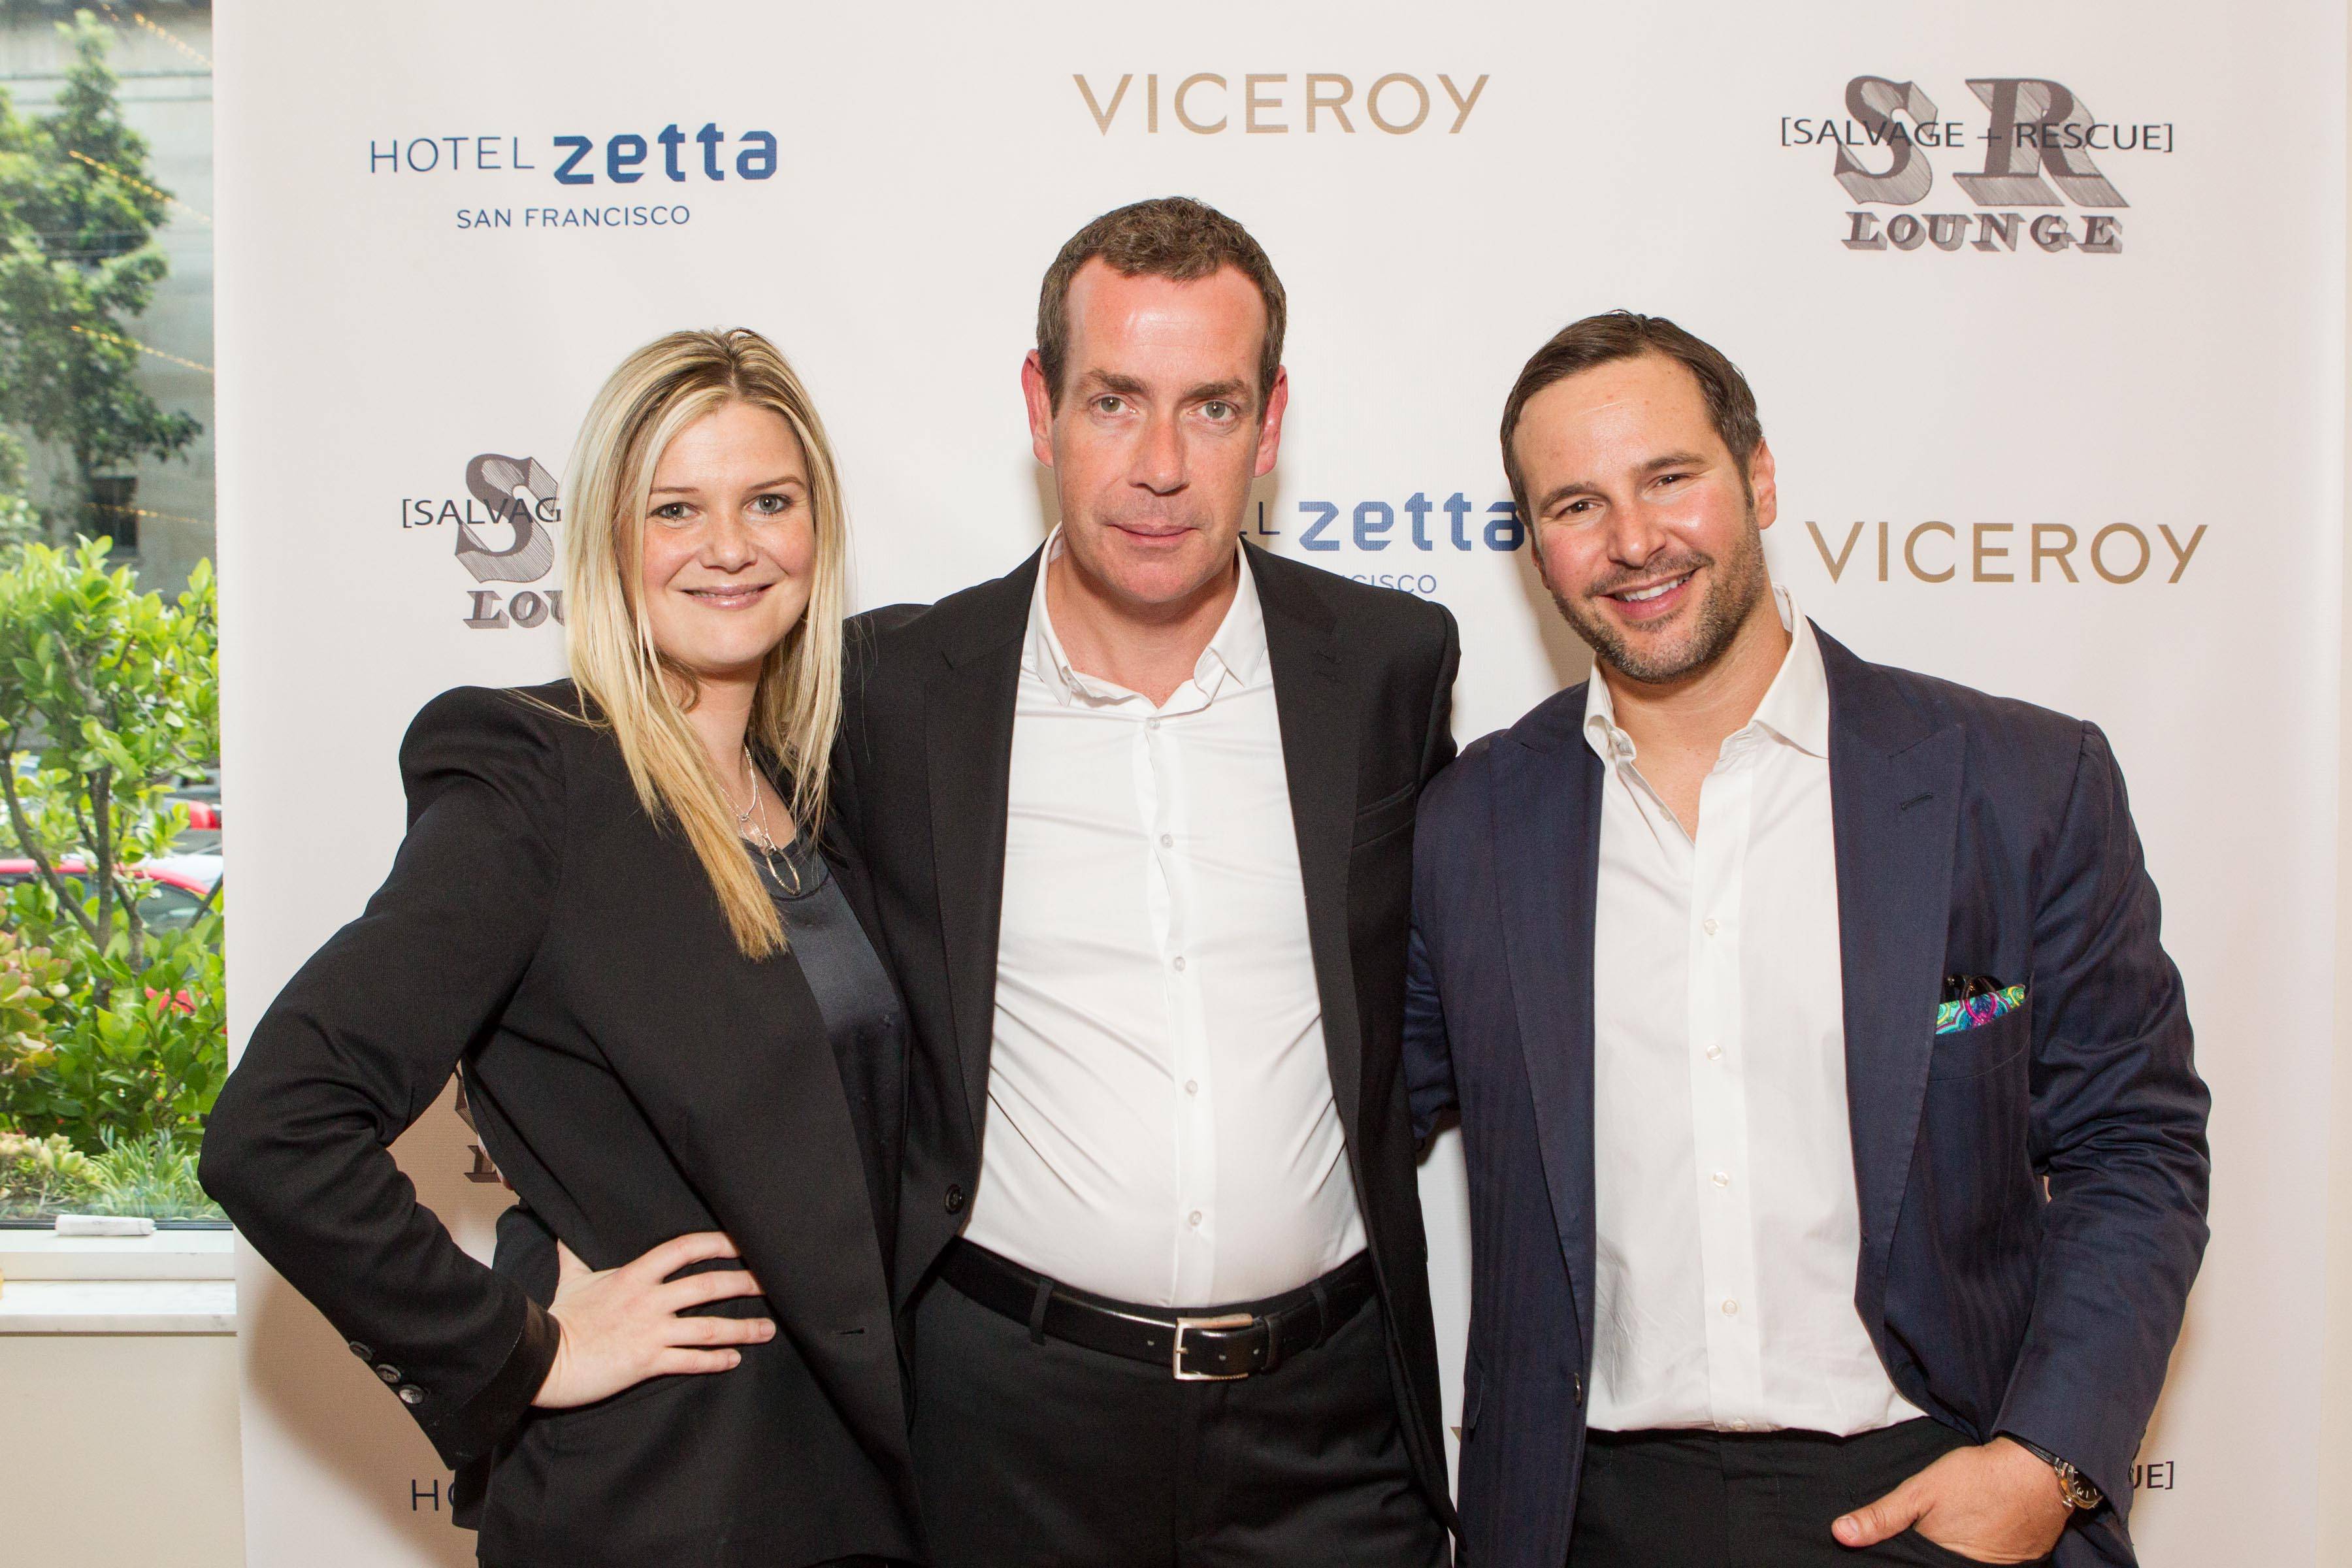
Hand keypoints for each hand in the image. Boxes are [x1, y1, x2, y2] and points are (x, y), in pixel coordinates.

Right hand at [531, 1231, 774, 1408]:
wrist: (543, 1359)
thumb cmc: (559, 1318)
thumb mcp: (571, 1278)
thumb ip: (575, 1253)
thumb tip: (563, 1229)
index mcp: (634, 1275)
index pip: (684, 1249)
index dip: (717, 1243)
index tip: (741, 1244)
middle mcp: (648, 1300)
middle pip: (708, 1285)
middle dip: (744, 1284)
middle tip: (771, 1283)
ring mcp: (651, 1332)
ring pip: (708, 1327)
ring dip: (742, 1328)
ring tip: (767, 1329)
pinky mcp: (647, 1362)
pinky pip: (691, 1361)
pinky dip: (716, 1360)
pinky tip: (734, 1360)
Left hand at [1833, 1438, 2071, 1562]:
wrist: (2038, 1471)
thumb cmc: (1977, 1478)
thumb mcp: (1921, 1491)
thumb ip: (1883, 1517)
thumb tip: (1840, 1534)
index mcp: (1940, 1562)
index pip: (1910, 1564)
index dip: (1899, 1559)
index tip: (1897, 1548)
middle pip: (1936, 1565)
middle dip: (1923, 1555)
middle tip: (1933, 1529)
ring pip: (1961, 1565)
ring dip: (1950, 1554)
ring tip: (1954, 1529)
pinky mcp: (2019, 1566)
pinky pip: (1988, 1564)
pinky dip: (1977, 1554)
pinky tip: (1975, 1534)